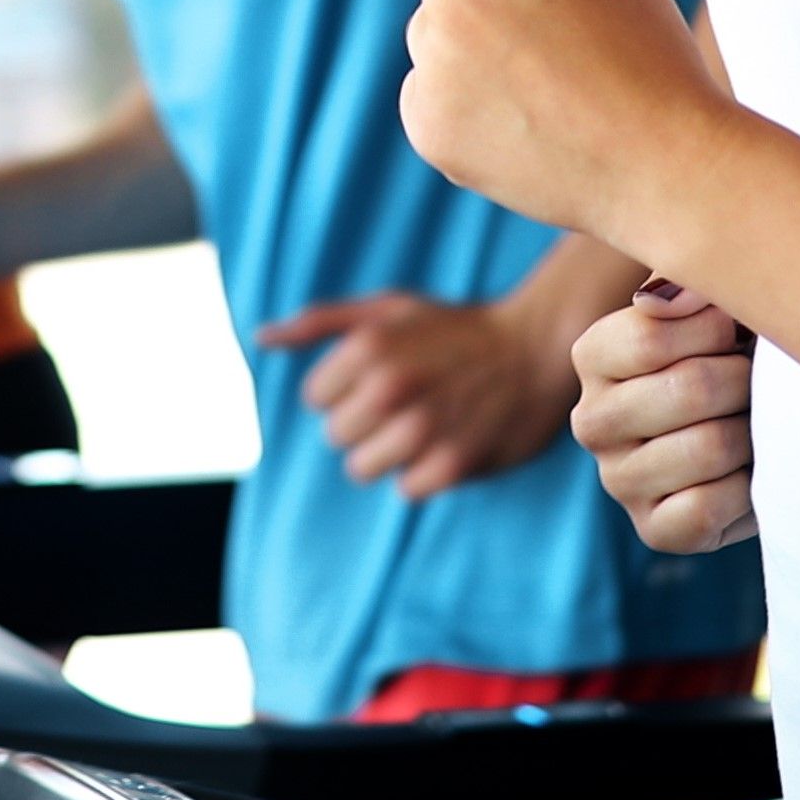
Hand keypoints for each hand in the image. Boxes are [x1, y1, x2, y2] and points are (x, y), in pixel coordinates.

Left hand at [259, 290, 577, 500]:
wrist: (538, 347)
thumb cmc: (456, 329)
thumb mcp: (389, 310)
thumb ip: (320, 323)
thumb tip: (261, 338)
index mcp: (368, 346)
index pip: (314, 398)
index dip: (344, 391)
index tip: (380, 379)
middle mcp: (390, 386)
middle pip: (336, 436)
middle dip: (364, 423)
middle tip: (407, 403)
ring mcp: (421, 428)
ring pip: (363, 469)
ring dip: (390, 453)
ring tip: (424, 425)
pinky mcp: (452, 464)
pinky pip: (406, 489)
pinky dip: (424, 473)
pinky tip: (448, 443)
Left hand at [402, 0, 744, 261]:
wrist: (665, 166)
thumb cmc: (649, 45)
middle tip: (562, 34)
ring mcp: (432, 63)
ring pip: (432, 26)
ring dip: (474, 42)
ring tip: (549, 82)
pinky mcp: (424, 121)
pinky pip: (427, 87)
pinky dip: (465, 100)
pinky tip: (525, 119)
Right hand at [572, 284, 756, 552]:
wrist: (757, 435)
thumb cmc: (732, 357)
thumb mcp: (711, 309)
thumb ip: (688, 286)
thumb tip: (658, 299)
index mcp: (594, 355)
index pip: (650, 337)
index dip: (717, 331)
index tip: (738, 333)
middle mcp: (591, 419)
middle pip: (688, 389)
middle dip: (746, 382)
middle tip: (760, 382)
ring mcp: (618, 479)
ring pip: (708, 448)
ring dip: (753, 435)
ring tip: (758, 425)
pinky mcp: (652, 530)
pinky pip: (708, 508)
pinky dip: (747, 490)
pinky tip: (749, 474)